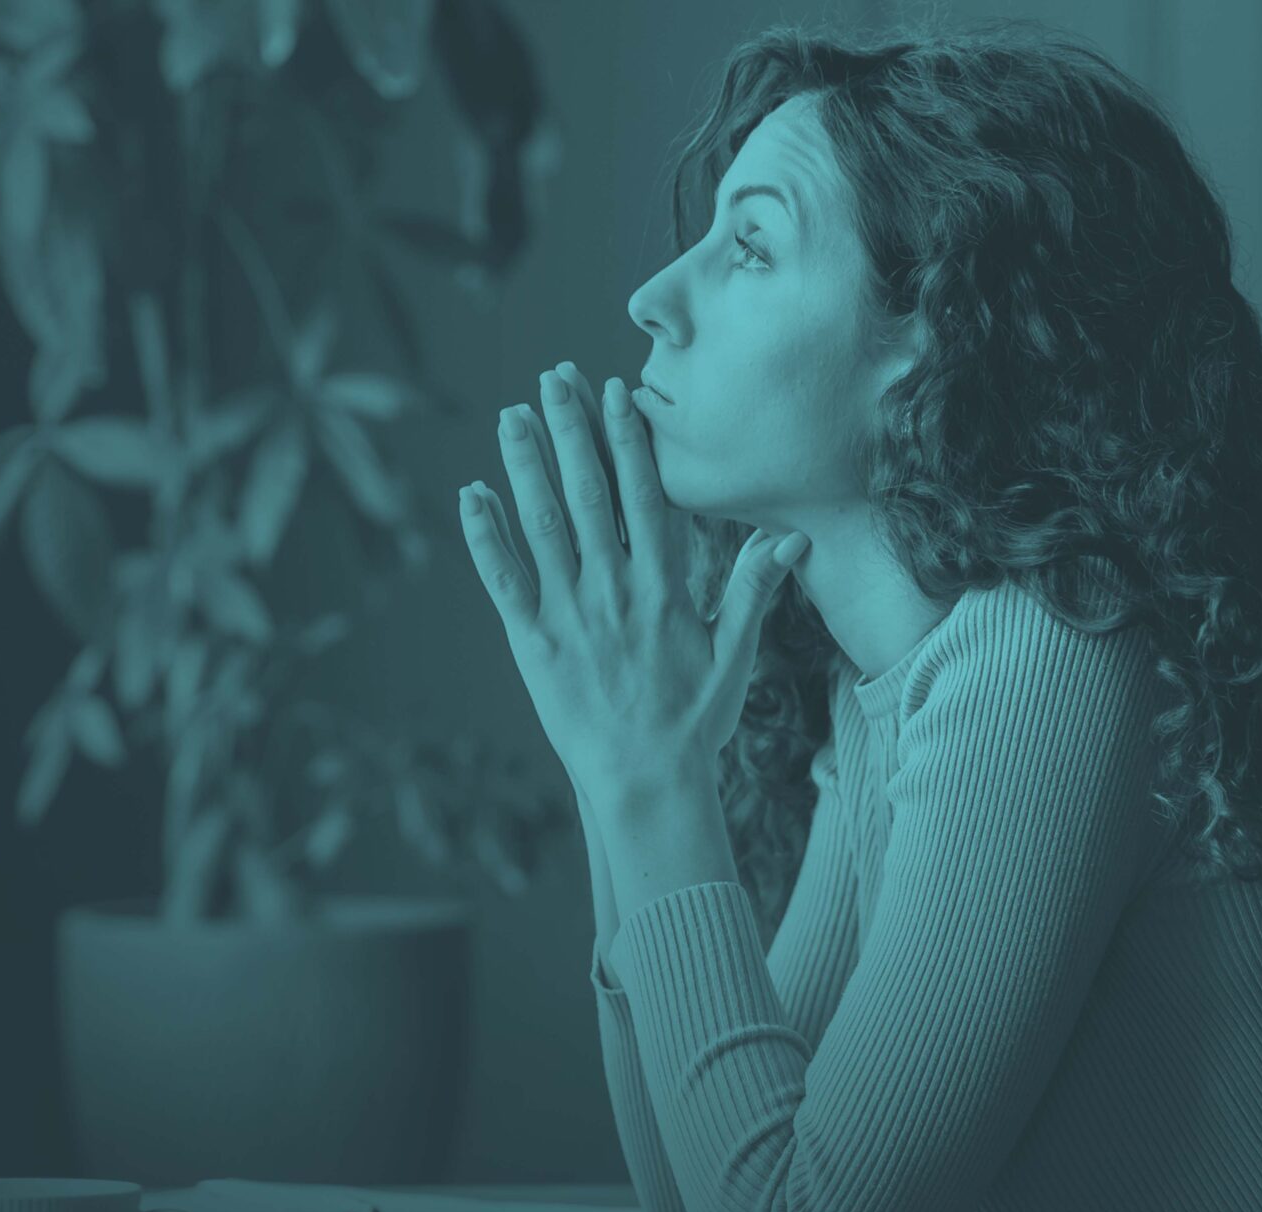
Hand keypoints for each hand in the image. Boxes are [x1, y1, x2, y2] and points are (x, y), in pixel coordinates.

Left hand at [459, 361, 808, 805]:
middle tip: (552, 377)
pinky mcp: (532, 643)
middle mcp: (613, 591)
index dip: (628, 440)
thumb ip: (754, 591)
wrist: (646, 784)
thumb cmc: (694, 725)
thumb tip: (790, 538)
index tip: (616, 392)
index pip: (644, 496)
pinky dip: (485, 536)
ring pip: (542, 525)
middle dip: (570, 430)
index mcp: (663, 588)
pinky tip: (472, 495)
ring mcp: (569, 615)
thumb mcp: (736, 657)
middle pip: (587, 494)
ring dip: (524, 466)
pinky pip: (504, 580)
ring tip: (511, 416)